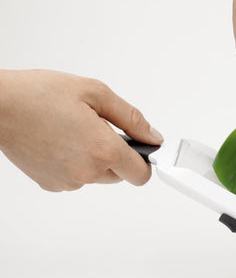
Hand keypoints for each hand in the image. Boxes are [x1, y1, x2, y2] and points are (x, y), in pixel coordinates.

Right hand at [0, 69, 162, 190]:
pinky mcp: (51, 184)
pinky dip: (77, 163)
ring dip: (97, 158)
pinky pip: (77, 178)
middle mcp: (87, 172)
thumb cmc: (41, 94)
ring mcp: (67, 181)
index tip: (142, 147)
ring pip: (99, 176)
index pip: (141, 174)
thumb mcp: (97, 93)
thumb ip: (131, 118)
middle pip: (121, 175)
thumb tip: (152, 136)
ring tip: (77, 132)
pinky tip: (63, 141)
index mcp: (103, 150)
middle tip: (101, 128)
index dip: (145, 160)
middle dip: (119, 154)